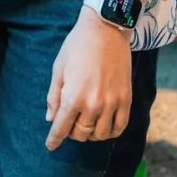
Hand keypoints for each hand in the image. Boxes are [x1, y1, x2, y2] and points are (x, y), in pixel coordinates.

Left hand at [45, 6, 132, 150]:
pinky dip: (111, 132)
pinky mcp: (126, 100)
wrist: (105, 30)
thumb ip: (54, 95)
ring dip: (91, 134)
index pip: (62, 128)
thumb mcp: (59, 68)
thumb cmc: (77, 46)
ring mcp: (112, 104)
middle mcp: (93, 105)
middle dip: (72, 133)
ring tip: (86, 125)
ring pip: (101, 135)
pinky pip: (119, 127)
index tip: (50, 146)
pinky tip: (104, 127)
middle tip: (69, 125)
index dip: (54, 139)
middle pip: (81, 134)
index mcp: (73, 97)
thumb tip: (51, 118)